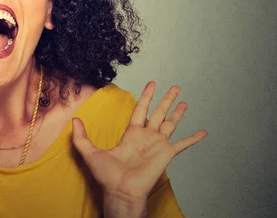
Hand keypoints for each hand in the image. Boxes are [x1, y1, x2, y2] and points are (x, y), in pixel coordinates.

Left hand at [72, 81, 206, 203]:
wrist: (121, 192)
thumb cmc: (107, 176)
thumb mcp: (89, 152)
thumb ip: (81, 136)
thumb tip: (74, 119)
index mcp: (132, 133)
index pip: (141, 109)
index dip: (147, 96)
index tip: (152, 84)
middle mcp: (147, 136)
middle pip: (159, 112)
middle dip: (166, 99)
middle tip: (175, 87)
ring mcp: (158, 144)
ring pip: (171, 123)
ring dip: (178, 112)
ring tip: (185, 101)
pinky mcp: (166, 154)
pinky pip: (183, 144)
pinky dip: (193, 138)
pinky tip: (203, 132)